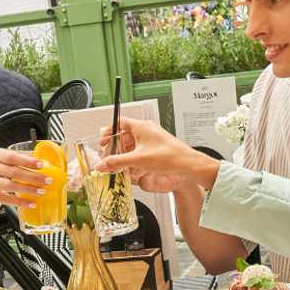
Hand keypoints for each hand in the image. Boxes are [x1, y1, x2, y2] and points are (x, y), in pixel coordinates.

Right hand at [0, 149, 51, 207]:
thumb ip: (17, 156)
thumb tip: (37, 156)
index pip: (13, 157)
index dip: (28, 161)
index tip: (41, 164)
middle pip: (15, 173)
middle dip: (33, 177)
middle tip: (47, 180)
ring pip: (11, 186)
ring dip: (28, 190)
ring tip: (41, 191)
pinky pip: (6, 199)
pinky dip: (20, 202)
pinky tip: (31, 203)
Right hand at [97, 118, 220, 190]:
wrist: (187, 164)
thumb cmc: (168, 156)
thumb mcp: (137, 160)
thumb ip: (116, 162)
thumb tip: (102, 165)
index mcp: (141, 126)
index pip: (119, 122)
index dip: (109, 131)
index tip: (102, 140)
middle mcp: (146, 130)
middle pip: (124, 134)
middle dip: (115, 145)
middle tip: (108, 155)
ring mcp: (152, 139)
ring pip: (132, 143)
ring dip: (124, 153)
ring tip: (118, 163)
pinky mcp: (156, 148)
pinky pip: (140, 149)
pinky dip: (133, 157)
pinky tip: (131, 167)